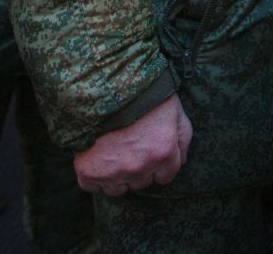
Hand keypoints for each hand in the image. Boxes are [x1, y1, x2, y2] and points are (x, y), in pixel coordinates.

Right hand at [74, 95, 193, 195]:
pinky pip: (91, 186)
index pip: (166, 176)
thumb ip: (183, 137)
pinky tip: (95, 156)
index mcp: (163, 152)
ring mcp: (114, 171)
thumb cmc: (142, 92)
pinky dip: (93, 175)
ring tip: (112, 152)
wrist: (102, 82)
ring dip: (116, 175)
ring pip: (118, 189)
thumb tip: (181, 159)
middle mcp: (140, 167)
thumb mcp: (174, 109)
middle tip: (130, 147)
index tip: (150, 153)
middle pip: (142, 183)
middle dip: (139, 168)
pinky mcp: (89, 171)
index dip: (159, 164)